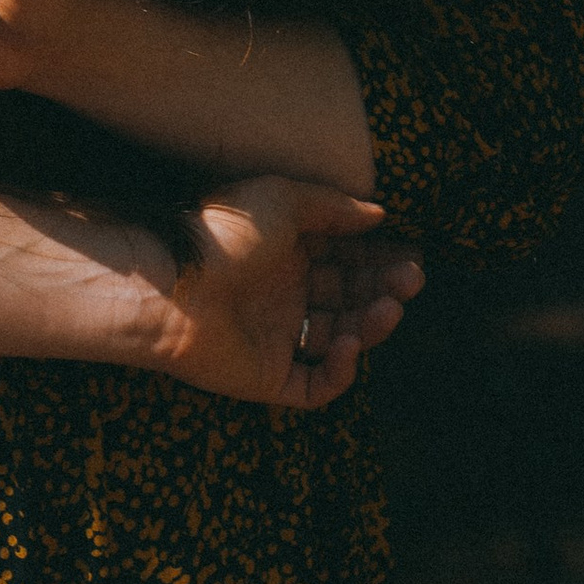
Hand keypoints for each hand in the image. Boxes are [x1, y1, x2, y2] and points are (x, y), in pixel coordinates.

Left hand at [150, 175, 423, 409]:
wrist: (171, 286)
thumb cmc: (222, 234)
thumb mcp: (282, 199)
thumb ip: (332, 207)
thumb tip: (378, 213)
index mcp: (285, 254)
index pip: (344, 258)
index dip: (379, 258)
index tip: (411, 251)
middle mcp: (283, 295)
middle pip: (348, 297)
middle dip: (383, 289)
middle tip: (412, 280)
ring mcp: (277, 338)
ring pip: (340, 338)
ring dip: (371, 326)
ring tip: (390, 309)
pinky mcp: (268, 378)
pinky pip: (315, 384)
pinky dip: (339, 371)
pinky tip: (349, 346)